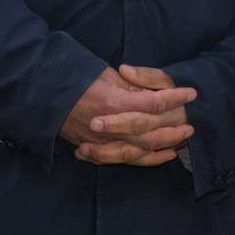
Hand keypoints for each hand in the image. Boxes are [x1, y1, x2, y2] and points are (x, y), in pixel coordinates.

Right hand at [61, 65, 195, 166]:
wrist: (43, 96)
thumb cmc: (76, 78)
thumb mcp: (106, 74)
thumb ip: (131, 85)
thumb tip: (153, 92)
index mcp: (115, 103)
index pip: (153, 103)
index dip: (175, 98)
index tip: (192, 93)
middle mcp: (111, 126)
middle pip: (150, 133)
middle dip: (174, 129)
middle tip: (191, 124)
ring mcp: (103, 142)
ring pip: (141, 151)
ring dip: (164, 146)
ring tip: (182, 140)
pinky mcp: (96, 150)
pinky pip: (125, 160)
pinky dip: (147, 160)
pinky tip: (163, 156)